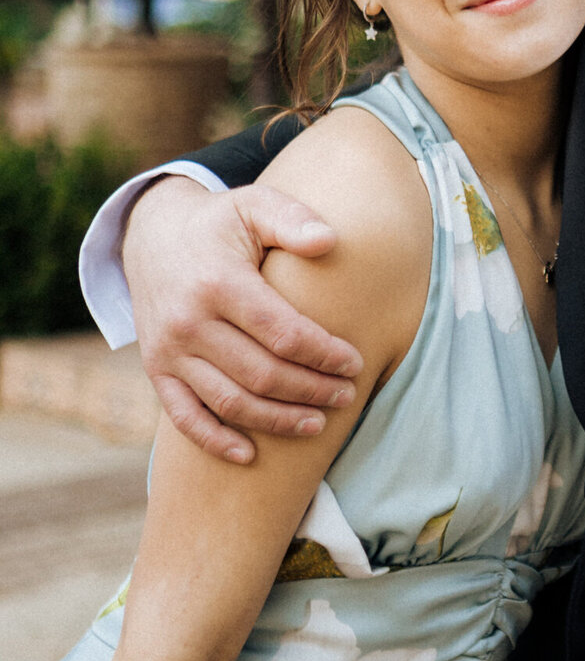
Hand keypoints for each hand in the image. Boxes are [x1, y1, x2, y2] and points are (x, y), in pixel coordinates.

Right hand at [123, 178, 362, 462]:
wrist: (152, 236)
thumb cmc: (220, 223)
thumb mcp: (254, 205)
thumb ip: (292, 218)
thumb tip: (329, 241)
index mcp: (219, 283)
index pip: (283, 333)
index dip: (324, 354)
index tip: (355, 363)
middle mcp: (189, 322)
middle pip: (261, 374)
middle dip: (311, 390)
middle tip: (347, 396)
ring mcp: (169, 351)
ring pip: (230, 401)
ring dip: (277, 421)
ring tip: (317, 425)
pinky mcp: (156, 370)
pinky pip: (184, 417)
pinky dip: (215, 441)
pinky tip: (250, 455)